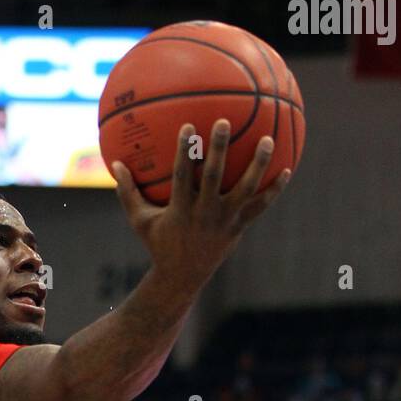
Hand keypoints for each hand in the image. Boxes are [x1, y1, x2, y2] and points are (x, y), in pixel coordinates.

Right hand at [111, 119, 290, 290]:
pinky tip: (287, 170)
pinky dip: (274, 190)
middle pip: (213, 177)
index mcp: (180, 210)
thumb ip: (127, 192)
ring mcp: (224, 221)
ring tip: (268, 139)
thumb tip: (113, 163)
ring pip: (244, 189)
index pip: (182, 176)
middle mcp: (204, 213)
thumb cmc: (159, 243)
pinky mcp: (238, 227)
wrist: (181, 278)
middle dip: (218, 149)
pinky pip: (260, 206)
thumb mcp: (139, 221)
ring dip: (257, 164)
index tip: (188, 126)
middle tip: (224, 122)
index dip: (184, 151)